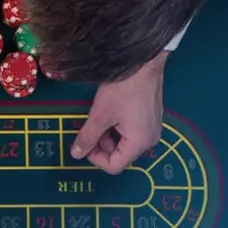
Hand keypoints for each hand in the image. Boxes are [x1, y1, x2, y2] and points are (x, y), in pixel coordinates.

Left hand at [72, 51, 166, 173]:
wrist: (144, 62)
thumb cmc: (126, 85)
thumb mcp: (100, 115)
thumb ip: (87, 137)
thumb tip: (77, 153)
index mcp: (139, 143)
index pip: (114, 166)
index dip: (95, 158)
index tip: (84, 145)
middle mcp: (149, 140)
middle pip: (119, 154)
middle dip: (101, 144)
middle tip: (88, 128)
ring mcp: (151, 129)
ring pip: (124, 142)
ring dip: (108, 134)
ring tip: (99, 116)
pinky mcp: (149, 119)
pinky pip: (131, 131)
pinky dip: (118, 126)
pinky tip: (110, 111)